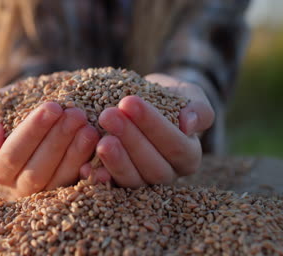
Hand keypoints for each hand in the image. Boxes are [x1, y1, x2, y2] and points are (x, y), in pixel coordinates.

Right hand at [0, 86, 98, 197]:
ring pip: (60, 180)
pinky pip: (83, 187)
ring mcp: (49, 192)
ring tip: (90, 129)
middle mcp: (22, 186)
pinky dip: (94, 176)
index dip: (32, 131)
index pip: (13, 154)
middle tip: (76, 115)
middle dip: (58, 141)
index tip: (53, 107)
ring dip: (77, 155)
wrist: (44, 113)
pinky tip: (104, 161)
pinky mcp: (72, 191)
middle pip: (38, 170)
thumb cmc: (17, 107)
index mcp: (0, 168)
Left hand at [80, 73, 214, 187]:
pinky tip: (84, 166)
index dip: (153, 125)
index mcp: (189, 156)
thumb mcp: (188, 95)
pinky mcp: (120, 185)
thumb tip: (189, 124)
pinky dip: (97, 178)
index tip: (129, 101)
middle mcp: (168, 174)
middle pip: (153, 166)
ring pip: (132, 180)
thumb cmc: (169, 99)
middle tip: (108, 115)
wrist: (146, 104)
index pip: (175, 145)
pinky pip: (110, 187)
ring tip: (98, 140)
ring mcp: (143, 182)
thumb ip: (197, 108)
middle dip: (129, 140)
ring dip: (114, 161)